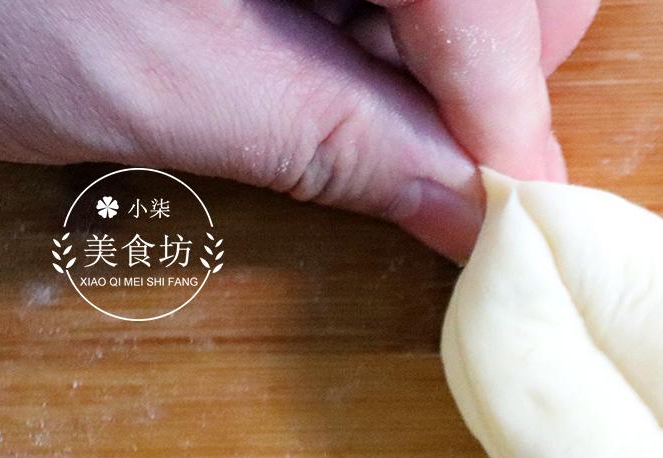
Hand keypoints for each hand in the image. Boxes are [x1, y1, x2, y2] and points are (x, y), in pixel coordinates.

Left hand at [0, 0, 597, 258]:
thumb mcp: (150, 77)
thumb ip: (333, 142)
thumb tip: (470, 212)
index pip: (489, 2)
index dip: (503, 119)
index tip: (512, 230)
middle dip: (474, 86)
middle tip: (391, 158)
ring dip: (421, 64)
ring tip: (295, 87)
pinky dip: (373, 32)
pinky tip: (292, 49)